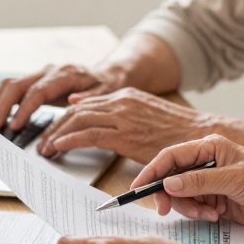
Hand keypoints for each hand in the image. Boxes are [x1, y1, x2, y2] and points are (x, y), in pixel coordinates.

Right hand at [0, 63, 124, 131]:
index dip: (24, 109)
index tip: (15, 126)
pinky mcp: (35, 81)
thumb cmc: (106, 86)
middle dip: (3, 106)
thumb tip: (73, 101)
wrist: (106, 74)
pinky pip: (12, 86)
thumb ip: (89, 98)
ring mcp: (40, 74)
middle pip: (17, 85)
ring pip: (10, 83)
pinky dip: (0, 100)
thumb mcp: (105, 93)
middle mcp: (48, 71)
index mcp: (65, 75)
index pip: (38, 91)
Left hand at [37, 88, 214, 161]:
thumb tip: (82, 104)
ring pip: (77, 120)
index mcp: (127, 95)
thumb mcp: (145, 113)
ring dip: (57, 134)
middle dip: (56, 125)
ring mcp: (123, 117)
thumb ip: (117, 110)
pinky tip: (58, 148)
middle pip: (76, 109)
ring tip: (46, 148)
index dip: (65, 116)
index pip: (85, 102)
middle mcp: (122, 101)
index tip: (54, 129)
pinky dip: (68, 141)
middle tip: (43, 140)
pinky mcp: (124, 136)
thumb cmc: (176, 132)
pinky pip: (87, 135)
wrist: (200, 138)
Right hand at [133, 135, 243, 229]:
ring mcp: (210, 183)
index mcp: (210, 147)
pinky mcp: (216, 201)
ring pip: (181, 196)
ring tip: (209, 214)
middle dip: (168, 195)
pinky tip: (217, 216)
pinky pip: (194, 208)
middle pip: (172, 178)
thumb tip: (168, 184)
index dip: (152, 171)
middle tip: (165, 211)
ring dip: (189, 208)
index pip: (171, 157)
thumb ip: (199, 181)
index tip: (137, 188)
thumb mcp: (234, 179)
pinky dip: (200, 214)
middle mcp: (207, 163)